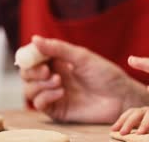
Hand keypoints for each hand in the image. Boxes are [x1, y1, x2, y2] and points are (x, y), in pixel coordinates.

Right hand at [20, 36, 148, 122]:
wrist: (121, 96)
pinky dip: (45, 97)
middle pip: (27, 74)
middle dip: (32, 71)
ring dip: (40, 84)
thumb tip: (34, 38)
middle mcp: (54, 77)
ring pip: (30, 89)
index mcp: (59, 61)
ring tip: (59, 81)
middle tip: (47, 70)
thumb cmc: (106, 74)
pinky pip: (39, 104)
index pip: (34, 57)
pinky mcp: (58, 109)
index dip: (29, 56)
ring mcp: (55, 94)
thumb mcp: (82, 57)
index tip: (34, 55)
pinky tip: (61, 93)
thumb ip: (58, 49)